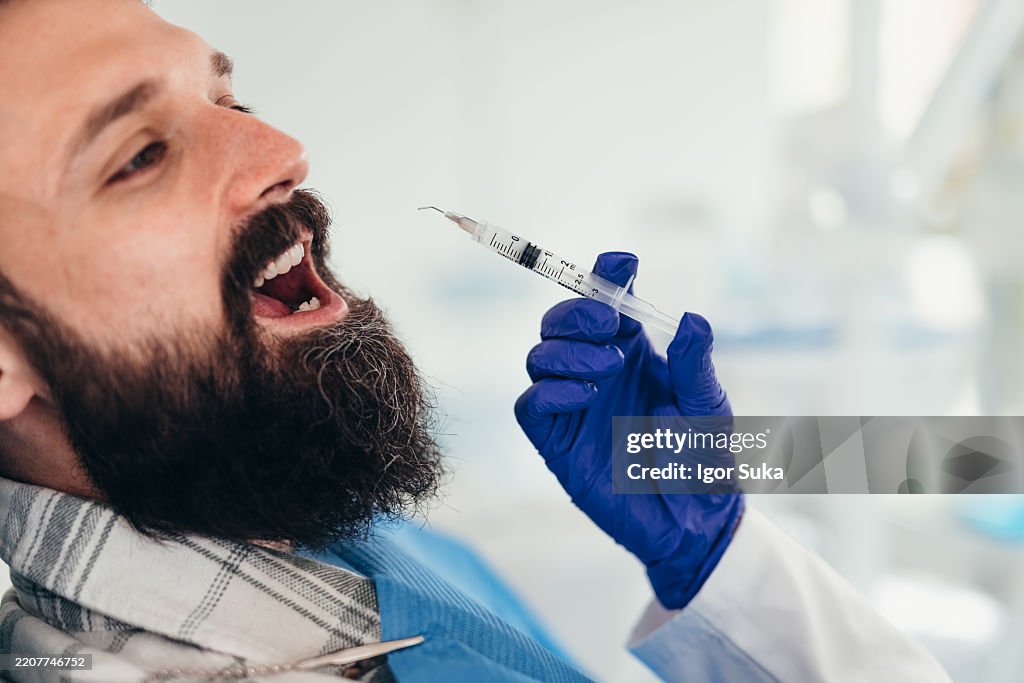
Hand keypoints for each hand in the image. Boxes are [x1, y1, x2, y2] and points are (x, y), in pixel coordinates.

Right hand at [514, 252, 743, 608]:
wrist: (694, 523)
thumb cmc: (705, 461)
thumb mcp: (708, 408)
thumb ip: (694, 366)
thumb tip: (691, 320)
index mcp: (632, 352)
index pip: (608, 300)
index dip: (606, 275)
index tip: (624, 264)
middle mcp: (595, 371)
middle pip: (558, 322)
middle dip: (576, 311)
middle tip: (609, 326)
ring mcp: (572, 406)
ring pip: (538, 357)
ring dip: (567, 351)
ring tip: (608, 369)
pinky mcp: (556, 442)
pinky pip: (530, 406)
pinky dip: (550, 391)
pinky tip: (586, 395)